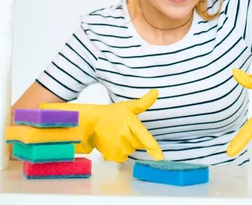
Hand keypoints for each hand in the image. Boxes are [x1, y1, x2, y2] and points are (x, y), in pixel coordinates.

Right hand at [40, 89, 163, 162]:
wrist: (90, 123)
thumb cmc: (110, 114)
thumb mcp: (127, 106)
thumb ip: (143, 102)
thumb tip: (156, 92)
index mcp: (132, 124)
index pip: (146, 139)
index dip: (154, 150)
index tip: (161, 159)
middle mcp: (126, 138)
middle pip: (139, 144)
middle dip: (134, 138)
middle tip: (123, 130)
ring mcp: (119, 147)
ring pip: (131, 150)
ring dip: (126, 145)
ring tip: (115, 136)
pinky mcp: (113, 155)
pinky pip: (123, 157)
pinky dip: (119, 152)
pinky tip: (112, 143)